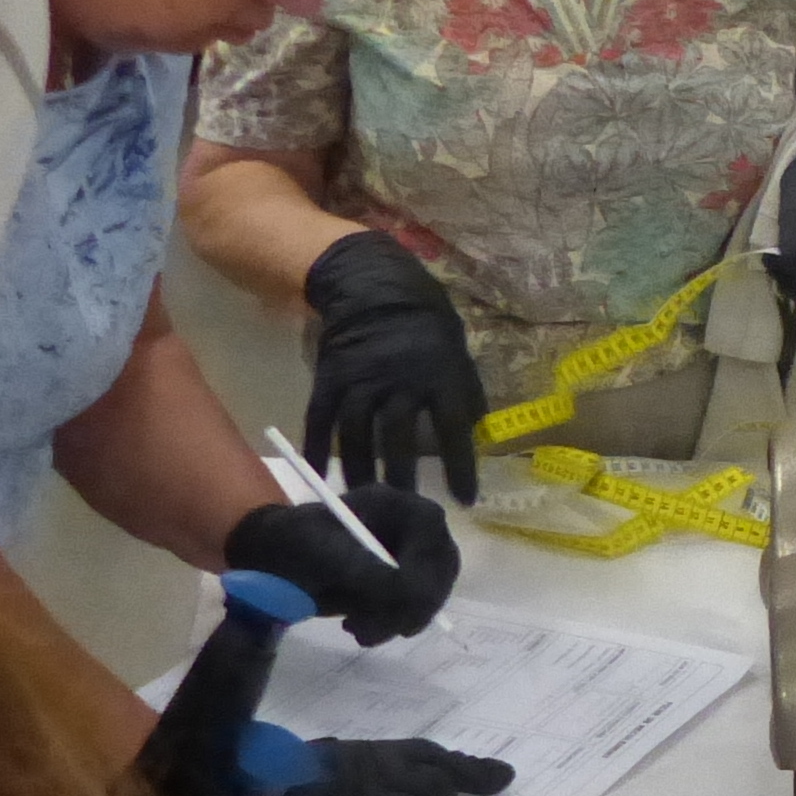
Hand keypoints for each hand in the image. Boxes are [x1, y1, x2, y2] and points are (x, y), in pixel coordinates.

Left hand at [224, 486, 459, 645]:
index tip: (399, 609)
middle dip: (412, 606)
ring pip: (430, 593)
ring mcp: (407, 554)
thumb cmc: (292, 545)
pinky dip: (391, 623)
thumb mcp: (326, 556)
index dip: (424, 576)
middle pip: (440, 569)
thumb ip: (370, 573)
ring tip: (357, 632)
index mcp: (396, 505)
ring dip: (398, 620)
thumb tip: (410, 595)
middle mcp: (410, 527)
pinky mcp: (399, 580)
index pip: (432, 538)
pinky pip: (415, 607)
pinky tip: (360, 627)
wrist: (268, 559)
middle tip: (374, 631)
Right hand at [304, 231, 486, 504]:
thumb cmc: (424, 318)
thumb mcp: (456, 348)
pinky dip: (318, 449)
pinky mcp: (330, 379)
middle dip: (404, 480)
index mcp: (439, 373)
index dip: (461, 466)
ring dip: (362, 474)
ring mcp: (361, 381)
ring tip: (364, 506)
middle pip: (400, 440)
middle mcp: (400, 382)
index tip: (466, 501)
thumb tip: (477, 431)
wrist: (371, 282)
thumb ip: (465, 390)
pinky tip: (318, 476)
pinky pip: (322, 420)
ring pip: (359, 436)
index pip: (454, 427)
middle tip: (405, 513)